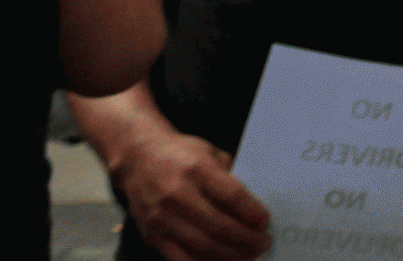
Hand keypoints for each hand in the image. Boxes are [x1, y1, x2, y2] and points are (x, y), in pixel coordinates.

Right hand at [113, 127, 269, 260]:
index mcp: (197, 169)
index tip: (264, 222)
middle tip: (262, 243)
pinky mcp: (151, 234)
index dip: (252, 213)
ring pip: (201, 245)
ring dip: (229, 255)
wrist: (138, 158)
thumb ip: (229, 178)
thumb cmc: (179, 154)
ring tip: (247, 256)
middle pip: (218, 225)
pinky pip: (179, 258)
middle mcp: (177, 194)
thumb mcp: (210, 153)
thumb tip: (252, 206)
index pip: (232, 196)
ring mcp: (162, 217)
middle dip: (245, 239)